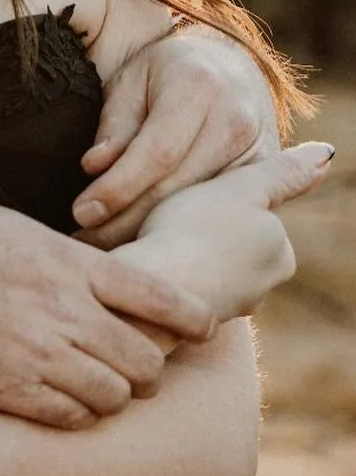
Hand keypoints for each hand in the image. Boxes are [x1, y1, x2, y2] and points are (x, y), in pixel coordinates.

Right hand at [0, 188, 215, 427]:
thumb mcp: (18, 232)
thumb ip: (67, 265)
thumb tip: (98, 287)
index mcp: (73, 264)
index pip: (163, 298)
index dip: (194, 320)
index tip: (204, 329)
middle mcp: (66, 310)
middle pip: (147, 361)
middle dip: (146, 367)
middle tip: (131, 366)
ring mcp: (38, 353)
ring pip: (115, 396)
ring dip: (111, 395)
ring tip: (93, 386)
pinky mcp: (6, 388)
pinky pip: (70, 417)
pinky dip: (74, 414)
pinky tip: (58, 401)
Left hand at [73, 27, 277, 238]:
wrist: (230, 70)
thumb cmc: (165, 75)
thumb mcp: (131, 82)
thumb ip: (115, 125)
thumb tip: (93, 167)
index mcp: (197, 87)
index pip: (157, 152)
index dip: (118, 187)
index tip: (82, 211)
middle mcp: (235, 121)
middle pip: (176, 188)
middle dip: (125, 221)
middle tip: (84, 242)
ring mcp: (257, 154)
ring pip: (197, 210)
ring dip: (149, 235)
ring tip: (106, 251)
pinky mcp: (262, 180)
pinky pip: (217, 214)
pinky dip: (180, 232)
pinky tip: (147, 246)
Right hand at [110, 141, 333, 320]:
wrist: (150, 288)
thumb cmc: (192, 230)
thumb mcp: (241, 188)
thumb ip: (281, 173)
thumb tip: (327, 152)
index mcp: (281, 255)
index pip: (254, 215)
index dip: (220, 198)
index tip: (194, 196)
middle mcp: (263, 290)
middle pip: (232, 243)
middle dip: (205, 230)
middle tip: (173, 216)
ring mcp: (227, 309)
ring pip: (207, 267)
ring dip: (186, 253)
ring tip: (155, 238)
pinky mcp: (192, 323)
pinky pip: (184, 287)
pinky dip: (171, 274)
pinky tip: (149, 263)